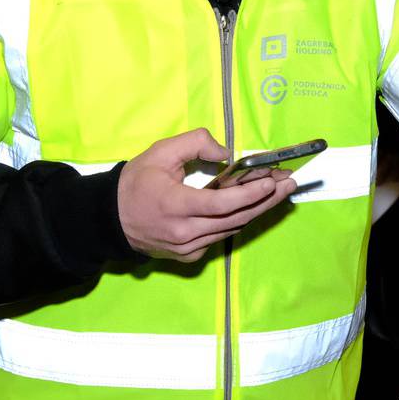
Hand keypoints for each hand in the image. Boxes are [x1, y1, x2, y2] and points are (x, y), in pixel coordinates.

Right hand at [117, 128, 297, 261]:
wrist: (108, 219)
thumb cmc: (135, 182)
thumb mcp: (160, 152)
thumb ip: (195, 143)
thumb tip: (227, 153)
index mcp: (175, 206)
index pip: (222, 204)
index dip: (251, 194)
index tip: (273, 181)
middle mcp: (183, 232)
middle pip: (235, 218)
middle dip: (266, 200)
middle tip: (289, 184)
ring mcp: (187, 248)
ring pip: (231, 230)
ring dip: (257, 211)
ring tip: (280, 193)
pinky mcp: (188, 256)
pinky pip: (220, 237)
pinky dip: (238, 221)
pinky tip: (254, 207)